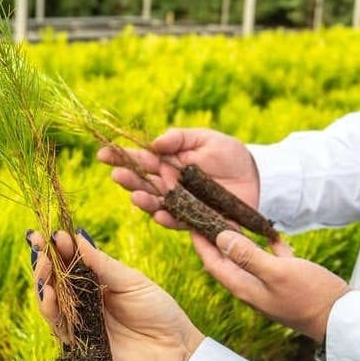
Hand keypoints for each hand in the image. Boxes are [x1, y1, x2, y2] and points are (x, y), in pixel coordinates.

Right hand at [30, 230, 204, 360]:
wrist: (176, 352)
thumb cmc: (159, 313)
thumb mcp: (133, 282)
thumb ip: (103, 264)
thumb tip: (77, 237)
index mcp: (97, 285)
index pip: (71, 263)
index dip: (59, 248)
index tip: (52, 232)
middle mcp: (84, 304)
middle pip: (56, 281)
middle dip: (45, 261)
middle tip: (39, 243)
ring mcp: (80, 325)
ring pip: (51, 303)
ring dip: (43, 282)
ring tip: (43, 264)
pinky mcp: (80, 347)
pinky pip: (59, 327)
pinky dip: (50, 309)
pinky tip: (49, 292)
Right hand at [97, 127, 260, 229]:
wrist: (256, 177)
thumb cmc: (229, 154)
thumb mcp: (205, 139)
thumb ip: (180, 139)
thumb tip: (154, 143)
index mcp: (167, 163)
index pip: (140, 160)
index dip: (121, 156)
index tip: (103, 153)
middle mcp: (169, 185)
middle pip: (143, 184)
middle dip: (129, 180)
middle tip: (117, 175)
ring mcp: (181, 203)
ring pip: (156, 204)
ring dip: (144, 202)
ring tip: (136, 197)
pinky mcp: (195, 220)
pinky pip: (179, 221)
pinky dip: (168, 219)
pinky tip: (159, 214)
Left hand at [192, 230, 350, 341]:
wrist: (341, 318)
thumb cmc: (310, 295)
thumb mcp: (278, 272)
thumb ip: (248, 255)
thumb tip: (220, 237)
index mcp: (245, 288)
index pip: (213, 263)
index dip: (200, 242)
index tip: (189, 221)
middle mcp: (253, 288)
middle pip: (226, 261)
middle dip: (214, 239)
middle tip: (206, 215)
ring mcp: (270, 286)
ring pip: (248, 259)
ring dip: (239, 240)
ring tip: (232, 219)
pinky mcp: (288, 283)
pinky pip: (271, 260)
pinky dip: (267, 246)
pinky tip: (271, 233)